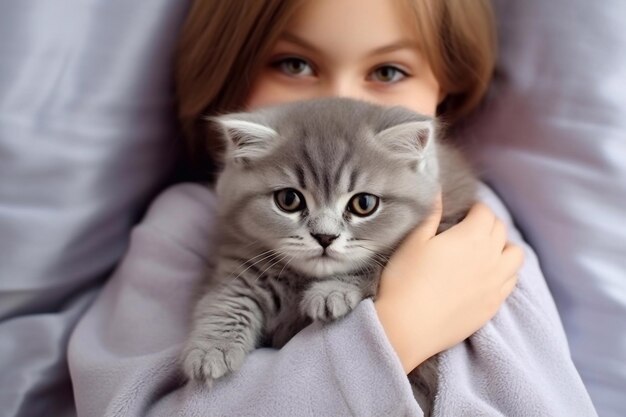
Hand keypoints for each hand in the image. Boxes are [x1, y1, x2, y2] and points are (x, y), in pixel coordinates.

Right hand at [374, 193, 522, 373]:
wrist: (407, 326)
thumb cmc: (405, 279)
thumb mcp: (413, 241)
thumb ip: (431, 214)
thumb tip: (439, 192)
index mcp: (472, 237)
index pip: (485, 212)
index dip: (474, 208)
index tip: (462, 211)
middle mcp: (491, 258)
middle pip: (501, 231)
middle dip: (488, 223)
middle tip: (469, 227)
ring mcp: (496, 284)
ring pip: (515, 256)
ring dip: (503, 247)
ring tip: (485, 250)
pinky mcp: (493, 305)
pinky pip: (511, 282)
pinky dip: (505, 272)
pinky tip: (487, 274)